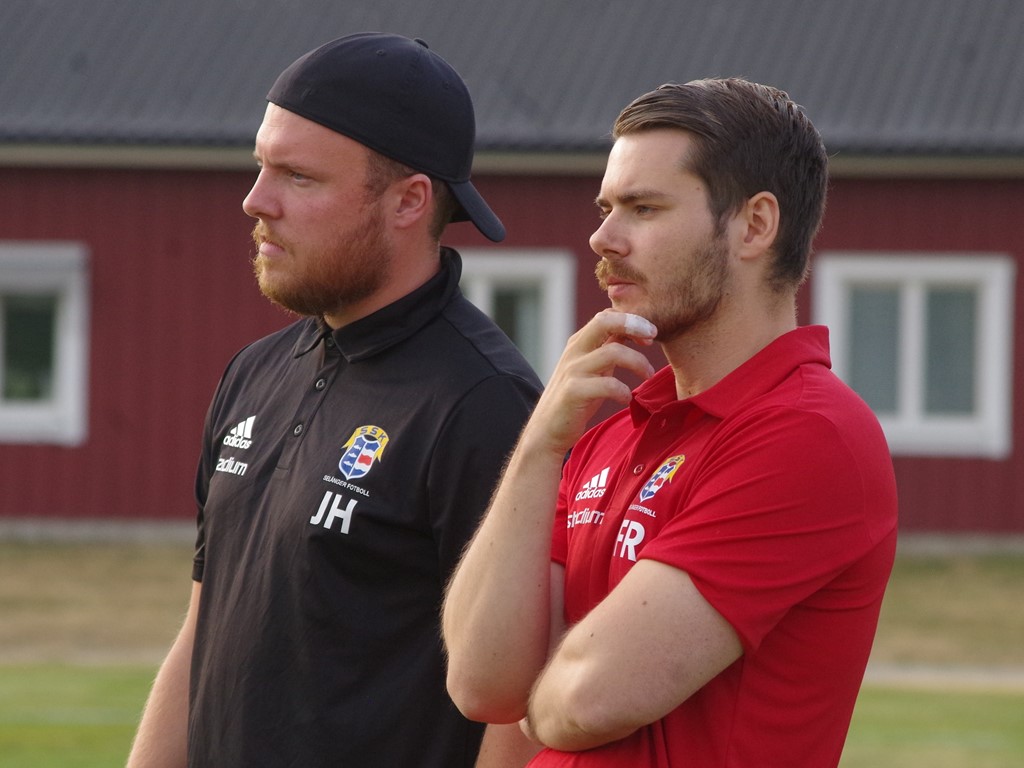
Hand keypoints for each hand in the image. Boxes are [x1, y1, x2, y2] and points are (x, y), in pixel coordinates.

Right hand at [526, 310, 656, 456]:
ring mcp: (573, 371)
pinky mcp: (574, 392)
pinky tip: (626, 399)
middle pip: (604, 321)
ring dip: (638, 362)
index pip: (607, 316)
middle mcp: (574, 351)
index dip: (632, 319)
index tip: (650, 336)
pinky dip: (624, 391)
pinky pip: (608, 385)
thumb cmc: (575, 398)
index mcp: (579, 343)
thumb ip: (607, 350)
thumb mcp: (592, 368)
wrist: (546, 430)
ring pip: (612, 352)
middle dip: (634, 324)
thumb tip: (632, 333)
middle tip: (653, 337)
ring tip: (647, 375)